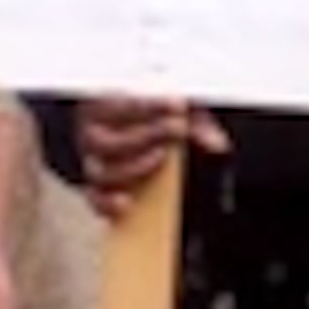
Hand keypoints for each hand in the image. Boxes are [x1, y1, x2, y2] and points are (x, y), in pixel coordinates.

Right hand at [73, 94, 222, 216]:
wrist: (145, 134)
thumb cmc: (156, 116)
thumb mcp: (176, 112)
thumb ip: (195, 124)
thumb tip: (216, 145)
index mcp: (102, 106)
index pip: (117, 104)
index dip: (148, 106)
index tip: (177, 105)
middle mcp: (91, 134)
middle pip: (106, 140)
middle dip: (144, 134)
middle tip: (176, 128)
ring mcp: (93, 162)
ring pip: (100, 171)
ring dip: (132, 167)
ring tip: (160, 157)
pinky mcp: (97, 187)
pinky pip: (94, 198)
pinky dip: (106, 203)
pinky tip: (126, 203)